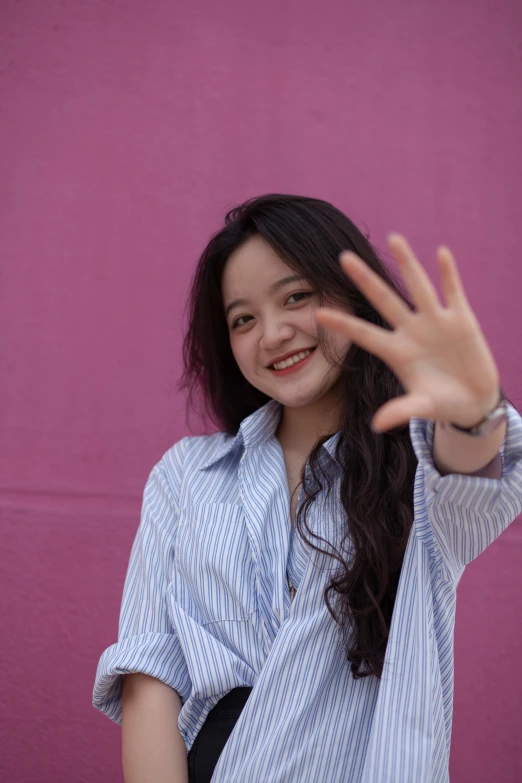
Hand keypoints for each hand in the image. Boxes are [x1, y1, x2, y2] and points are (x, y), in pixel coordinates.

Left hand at [314, 234, 500, 432]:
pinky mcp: (462, 320)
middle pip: (383, 300)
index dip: (343, 324)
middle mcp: (412, 332)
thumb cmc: (443, 404)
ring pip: (417, 287)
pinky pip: (453, 292)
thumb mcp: (422, 407)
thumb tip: (377, 425)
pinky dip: (449, 274)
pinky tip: (441, 253)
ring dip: (407, 263)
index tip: (318, 313)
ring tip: (393, 238)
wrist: (474, 401)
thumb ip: (401, 411)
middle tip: (341, 256)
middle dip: (364, 279)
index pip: (363, 334)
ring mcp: (436, 323)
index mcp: (397, 352)